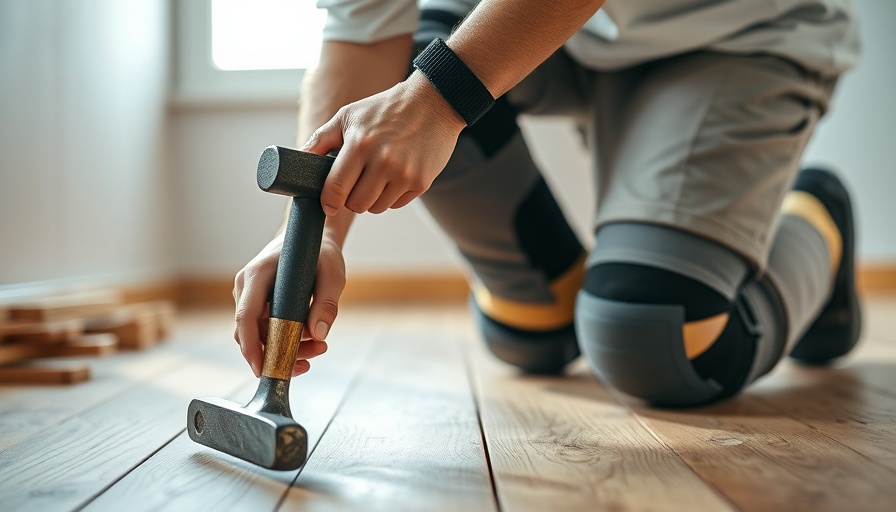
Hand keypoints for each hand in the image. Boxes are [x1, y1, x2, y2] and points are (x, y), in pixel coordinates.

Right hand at [233, 234, 345, 377]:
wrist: (308, 236)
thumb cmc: (318, 250)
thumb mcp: (331, 272)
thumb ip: (327, 302)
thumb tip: (319, 334)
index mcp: (257, 275)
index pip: (246, 317)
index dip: (251, 347)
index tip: (263, 369)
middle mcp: (247, 288)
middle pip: (251, 333)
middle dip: (277, 353)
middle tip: (310, 360)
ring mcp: (251, 298)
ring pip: (261, 336)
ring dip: (287, 349)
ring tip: (319, 348)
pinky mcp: (259, 305)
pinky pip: (267, 331)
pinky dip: (286, 341)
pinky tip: (311, 343)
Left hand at [302, 72, 466, 215]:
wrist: (434, 102)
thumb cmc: (386, 108)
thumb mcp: (349, 115)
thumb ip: (322, 138)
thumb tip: (298, 158)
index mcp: (360, 145)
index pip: (335, 189)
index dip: (328, 202)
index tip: (327, 204)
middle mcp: (383, 162)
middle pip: (356, 205)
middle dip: (351, 198)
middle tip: (356, 183)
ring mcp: (404, 174)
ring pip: (377, 208)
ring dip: (372, 198)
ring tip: (377, 176)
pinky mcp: (422, 182)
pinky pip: (397, 204)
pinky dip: (392, 195)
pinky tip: (395, 175)